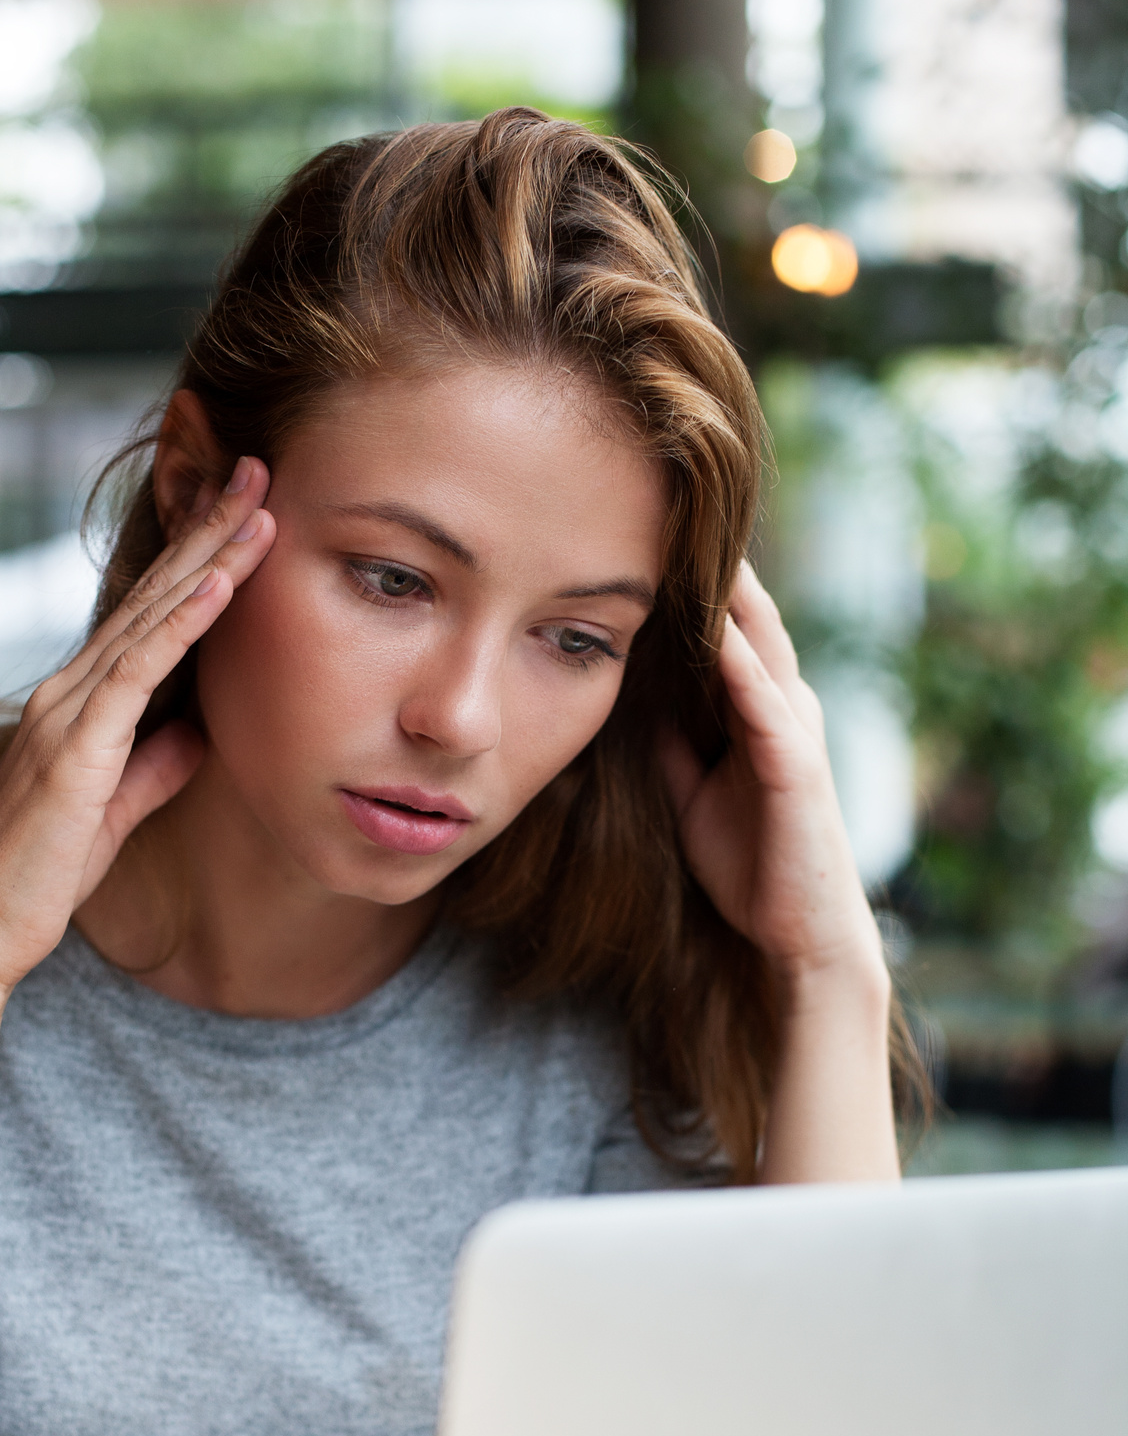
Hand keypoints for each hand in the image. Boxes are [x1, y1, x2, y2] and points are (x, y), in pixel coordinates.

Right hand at [0, 457, 275, 1000]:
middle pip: (153, 594)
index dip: (199, 561)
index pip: (150, 617)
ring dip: (208, 558)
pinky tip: (220, 583)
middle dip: (209, 529)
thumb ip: (152, 770)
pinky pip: (138, 671)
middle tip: (259, 468)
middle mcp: (70, 693)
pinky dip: (182, 623)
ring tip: (257, 504)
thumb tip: (197, 735)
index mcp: (79, 706)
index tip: (246, 514)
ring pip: (150, 617)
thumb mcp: (112, 815)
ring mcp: (69, 715)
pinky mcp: (76, 749)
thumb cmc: (37, 879)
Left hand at [660, 561, 884, 994]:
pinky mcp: (797, 766)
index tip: (649, 531)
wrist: (799, 934)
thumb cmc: (753, 864)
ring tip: (697, 539)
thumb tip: (636, 701)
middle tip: (677, 500)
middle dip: (714, 563)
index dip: (692, 582)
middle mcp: (783, 707)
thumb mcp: (693, 794)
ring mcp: (795, 732)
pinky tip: (714, 631)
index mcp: (758, 710)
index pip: (724, 629)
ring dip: (730, 595)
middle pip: (746, 619)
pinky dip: (741, 665)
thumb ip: (674, 743)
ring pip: (760, 646)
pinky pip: (766, 704)